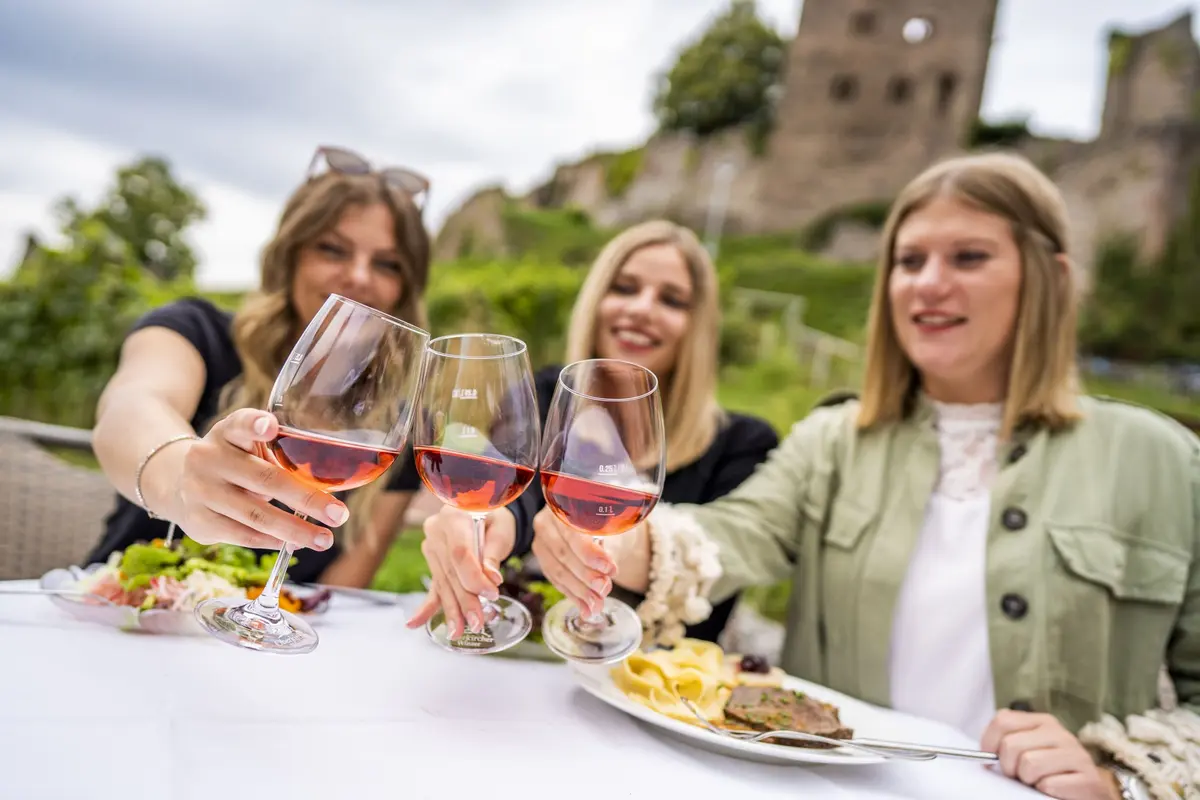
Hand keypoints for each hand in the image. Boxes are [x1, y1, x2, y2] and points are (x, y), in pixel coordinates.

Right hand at [172, 408, 346, 550]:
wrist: (179, 484)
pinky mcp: (199, 520)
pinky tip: (295, 544)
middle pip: (264, 479)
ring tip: (324, 539)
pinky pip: (243, 535)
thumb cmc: (234, 462)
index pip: (240, 424)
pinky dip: (273, 541)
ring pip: (255, 515)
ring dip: (295, 530)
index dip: (255, 424)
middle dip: (307, 499)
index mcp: (228, 432)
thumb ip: (280, 454)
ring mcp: (201, 491)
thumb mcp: (248, 446)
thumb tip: (331, 486)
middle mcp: (210, 458)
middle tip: (340, 514)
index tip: (272, 426)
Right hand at [405, 506, 514, 637]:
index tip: (491, 594)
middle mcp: (436, 531)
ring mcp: (431, 546)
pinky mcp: (433, 561)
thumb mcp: (500, 530)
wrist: (482, 508)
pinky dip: (427, 606)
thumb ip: (493, 554)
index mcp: (454, 516)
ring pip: (443, 583)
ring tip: (457, 632)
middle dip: (464, 602)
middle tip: (476, 624)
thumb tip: (491, 579)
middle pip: (450, 572)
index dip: (474, 577)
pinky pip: (433, 585)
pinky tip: (413, 624)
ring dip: (451, 609)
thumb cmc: (495, 517)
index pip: (460, 554)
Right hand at [529, 507, 617, 615]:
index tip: (610, 569)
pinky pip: (556, 581)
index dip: (590, 553)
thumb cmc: (605, 519)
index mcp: (562, 506)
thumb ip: (609, 543)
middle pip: (563, 554)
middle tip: (604, 590)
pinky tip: (586, 608)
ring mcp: (541, 542)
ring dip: (579, 591)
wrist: (594, 520)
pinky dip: (573, 596)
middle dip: (586, 576)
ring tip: (597, 605)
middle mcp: (546, 523)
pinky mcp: (543, 560)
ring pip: (557, 571)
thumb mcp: (611, 522)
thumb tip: (608, 572)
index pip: (573, 532)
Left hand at [981, 710, 1121, 798]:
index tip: (991, 760)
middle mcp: (1060, 733)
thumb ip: (1007, 744)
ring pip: (1029, 764)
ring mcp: (1077, 754)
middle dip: (1010, 768)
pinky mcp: (1089, 779)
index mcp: (1042, 722)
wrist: (1088, 792)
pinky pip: (1049, 784)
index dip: (989, 744)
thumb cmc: (1050, 772)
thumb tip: (983, 755)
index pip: (1002, 720)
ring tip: (1039, 782)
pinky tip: (1055, 790)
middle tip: (1021, 776)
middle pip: (1011, 745)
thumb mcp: (1028, 751)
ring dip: (1029, 781)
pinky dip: (1046, 792)